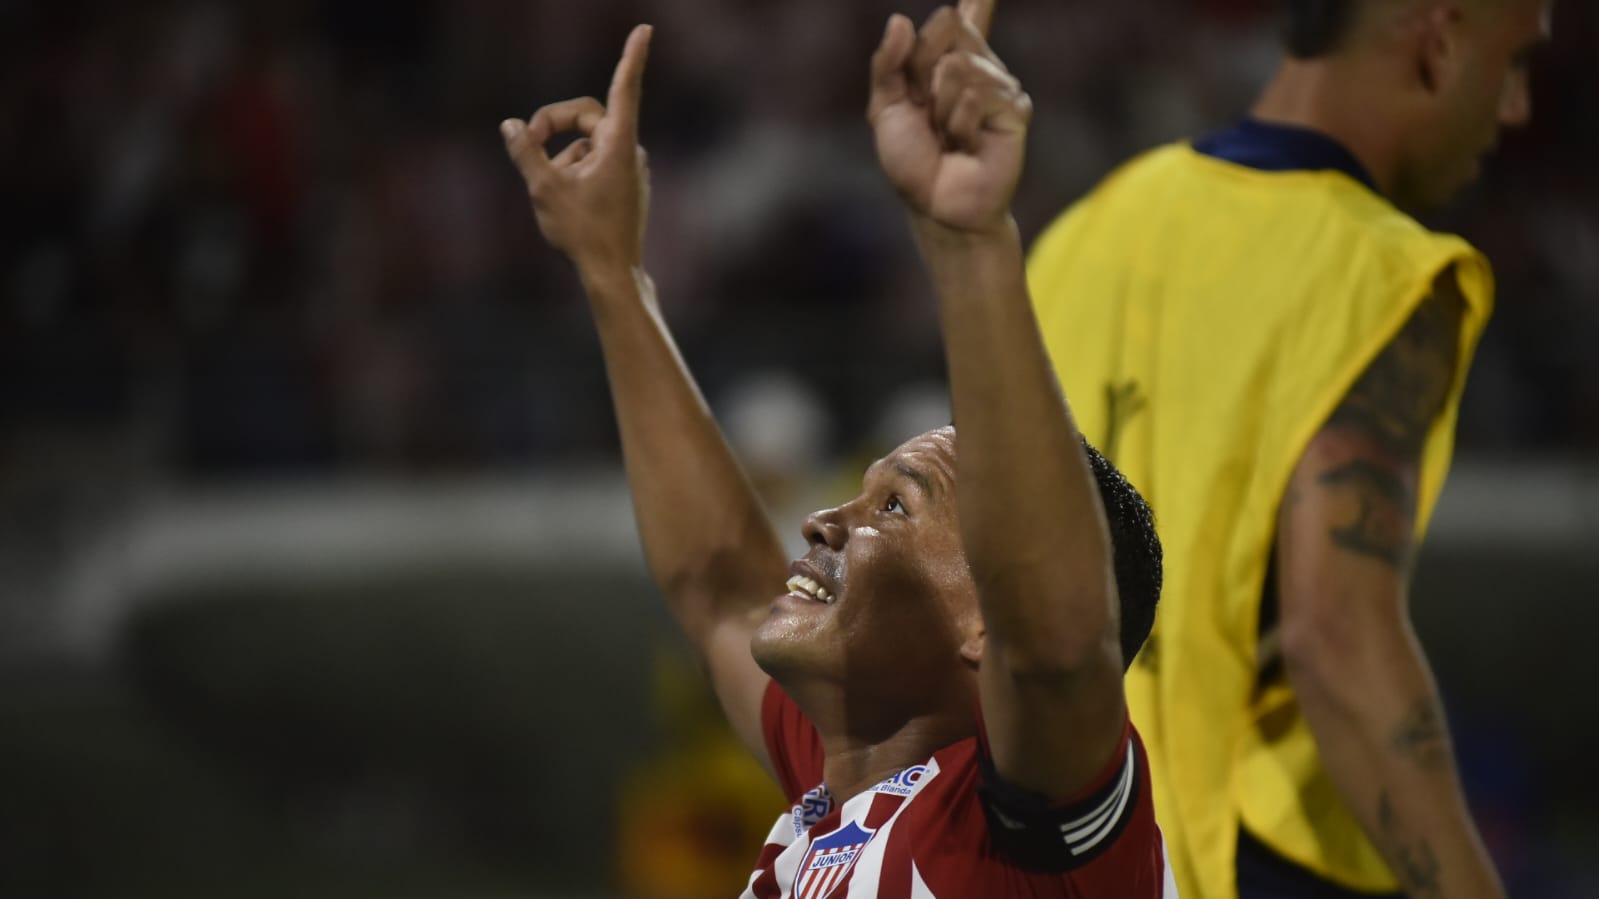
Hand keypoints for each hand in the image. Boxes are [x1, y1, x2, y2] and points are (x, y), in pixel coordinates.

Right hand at [502, 25, 652, 274]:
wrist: (612, 274)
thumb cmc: (582, 232)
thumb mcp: (543, 188)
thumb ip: (526, 152)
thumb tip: (511, 125)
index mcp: (618, 144)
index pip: (623, 88)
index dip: (632, 56)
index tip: (645, 30)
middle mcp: (630, 151)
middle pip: (587, 116)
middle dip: (554, 123)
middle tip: (525, 142)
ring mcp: (630, 169)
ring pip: (587, 144)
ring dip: (561, 156)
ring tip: (548, 190)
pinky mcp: (626, 185)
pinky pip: (594, 163)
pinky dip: (573, 170)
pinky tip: (565, 201)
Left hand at [867, 1, 1029, 234]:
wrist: (935, 205)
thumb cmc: (913, 162)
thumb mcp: (885, 110)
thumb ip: (888, 64)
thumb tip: (900, 20)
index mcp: (944, 63)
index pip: (957, 19)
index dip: (974, 1)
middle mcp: (977, 67)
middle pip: (947, 26)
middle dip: (920, 69)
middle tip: (925, 111)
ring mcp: (999, 86)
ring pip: (959, 66)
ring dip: (940, 109)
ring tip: (949, 138)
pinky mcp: (1015, 109)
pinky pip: (976, 97)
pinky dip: (960, 125)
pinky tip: (968, 146)